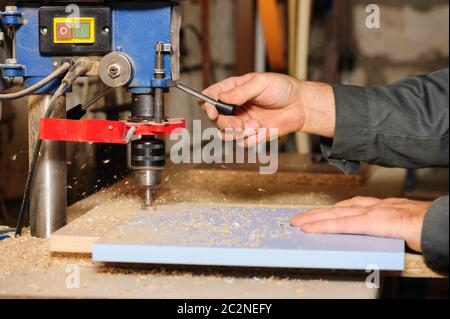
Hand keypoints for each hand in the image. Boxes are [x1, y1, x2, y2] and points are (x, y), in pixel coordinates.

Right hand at [201, 73, 335, 141]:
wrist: (300, 106)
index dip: (207, 103)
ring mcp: (242, 121)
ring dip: (236, 132)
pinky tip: (262, 130)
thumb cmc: (282, 89)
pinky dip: (251, 138)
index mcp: (233, 90)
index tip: (211, 110)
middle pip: (216, 118)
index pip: (211, 96)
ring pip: (225, 133)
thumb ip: (240, 91)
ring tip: (252, 126)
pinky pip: (242, 142)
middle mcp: (234, 107)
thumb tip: (222, 97)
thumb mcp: (261, 83)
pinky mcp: (251, 134)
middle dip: (224, 122)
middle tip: (236, 124)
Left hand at [291, 196, 431, 251]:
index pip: (351, 206)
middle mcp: (375, 206)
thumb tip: (380, 232)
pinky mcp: (372, 222)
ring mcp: (373, 212)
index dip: (334, 210)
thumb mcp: (403, 222)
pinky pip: (343, 225)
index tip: (321, 212)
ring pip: (336, 215)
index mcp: (382, 206)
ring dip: (315, 219)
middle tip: (300, 218)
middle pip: (339, 209)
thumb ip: (388, 225)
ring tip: (299, 223)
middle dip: (318, 213)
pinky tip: (311, 228)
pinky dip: (325, 226)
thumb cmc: (426, 224)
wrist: (439, 223)